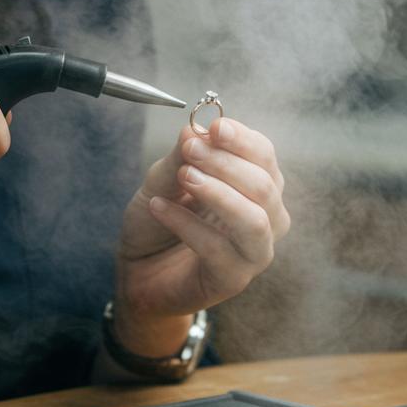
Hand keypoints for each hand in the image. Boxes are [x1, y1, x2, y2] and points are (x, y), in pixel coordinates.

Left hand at [113, 117, 287, 352]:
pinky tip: (158, 208)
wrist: (139, 269)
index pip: (264, 155)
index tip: (215, 127)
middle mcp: (267, 218)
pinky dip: (186, 224)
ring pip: (254, 220)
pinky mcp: (233, 280)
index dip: (242, 139)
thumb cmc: (160, 221)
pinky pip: (218, 249)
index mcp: (258, 185)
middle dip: (225, 163)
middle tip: (190, 151)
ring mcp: (255, 252)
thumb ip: (182, 156)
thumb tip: (195, 129)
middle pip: (264, 185)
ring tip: (184, 177)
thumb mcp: (164, 179)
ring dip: (218, 193)